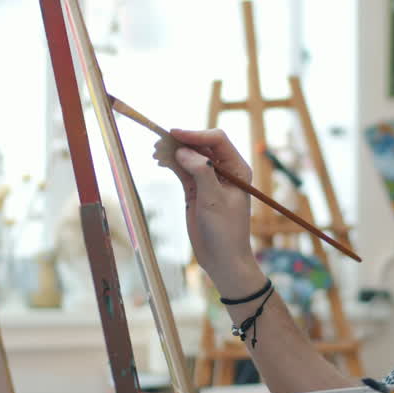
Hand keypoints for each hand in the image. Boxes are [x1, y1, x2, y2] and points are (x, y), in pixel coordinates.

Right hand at [153, 128, 256, 287]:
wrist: (222, 258)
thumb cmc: (225, 231)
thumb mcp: (213, 200)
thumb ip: (200, 172)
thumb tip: (182, 150)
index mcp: (237, 168)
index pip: (217, 140)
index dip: (195, 134)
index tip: (175, 134)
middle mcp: (224, 169)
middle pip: (200, 145)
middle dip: (181, 141)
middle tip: (159, 143)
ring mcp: (208, 179)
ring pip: (189, 156)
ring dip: (173, 151)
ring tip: (156, 153)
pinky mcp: (195, 189)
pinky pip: (182, 169)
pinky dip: (171, 163)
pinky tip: (160, 161)